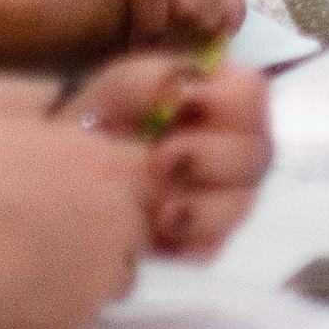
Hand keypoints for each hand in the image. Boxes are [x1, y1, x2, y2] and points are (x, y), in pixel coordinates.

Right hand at [0, 114, 146, 328]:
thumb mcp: (20, 132)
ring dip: (94, 270)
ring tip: (38, 266)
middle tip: (59, 233)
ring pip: (118, 274)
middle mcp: (116, 219)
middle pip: (138, 227)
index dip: (126, 185)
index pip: (151, 175)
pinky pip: (86, 312)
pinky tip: (24, 294)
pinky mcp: (75, 322)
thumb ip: (68, 148)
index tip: (99, 193)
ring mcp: (99, 275)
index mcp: (105, 164)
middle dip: (111, 229)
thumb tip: (79, 158)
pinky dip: (64, 307)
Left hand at [75, 58, 272, 259]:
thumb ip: (146, 81)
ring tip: (161, 213)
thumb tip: (179, 91)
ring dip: (204, 209)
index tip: (186, 105)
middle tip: (160, 161)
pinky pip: (211, 247)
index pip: (252, 92)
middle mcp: (233, 146)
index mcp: (219, 99)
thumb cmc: (102, 121)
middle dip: (212, 157)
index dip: (229, 99)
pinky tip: (157, 239)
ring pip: (239, 205)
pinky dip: (186, 244)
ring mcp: (224, 195)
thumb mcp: (114, 92)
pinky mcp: (204, 238)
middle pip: (255, 153)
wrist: (73, 177)